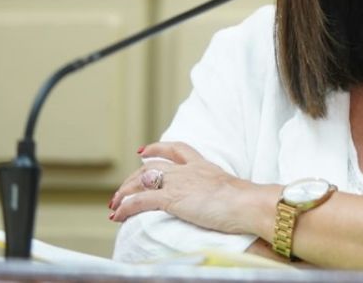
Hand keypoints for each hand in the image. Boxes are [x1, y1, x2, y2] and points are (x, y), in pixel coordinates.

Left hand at [108, 141, 278, 236]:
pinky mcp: (171, 199)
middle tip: (122, 190)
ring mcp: (178, 183)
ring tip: (114, 205)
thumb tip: (234, 202)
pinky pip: (140, 201)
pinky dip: (125, 207)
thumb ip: (225, 192)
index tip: (144, 151)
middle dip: (133, 177)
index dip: (157, 148)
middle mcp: (188, 170)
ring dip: (124, 193)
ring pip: (141, 181)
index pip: (177, 149)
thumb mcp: (233, 191)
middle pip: (152, 166)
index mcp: (203, 166)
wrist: (247, 203)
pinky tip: (117, 215)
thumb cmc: (247, 202)